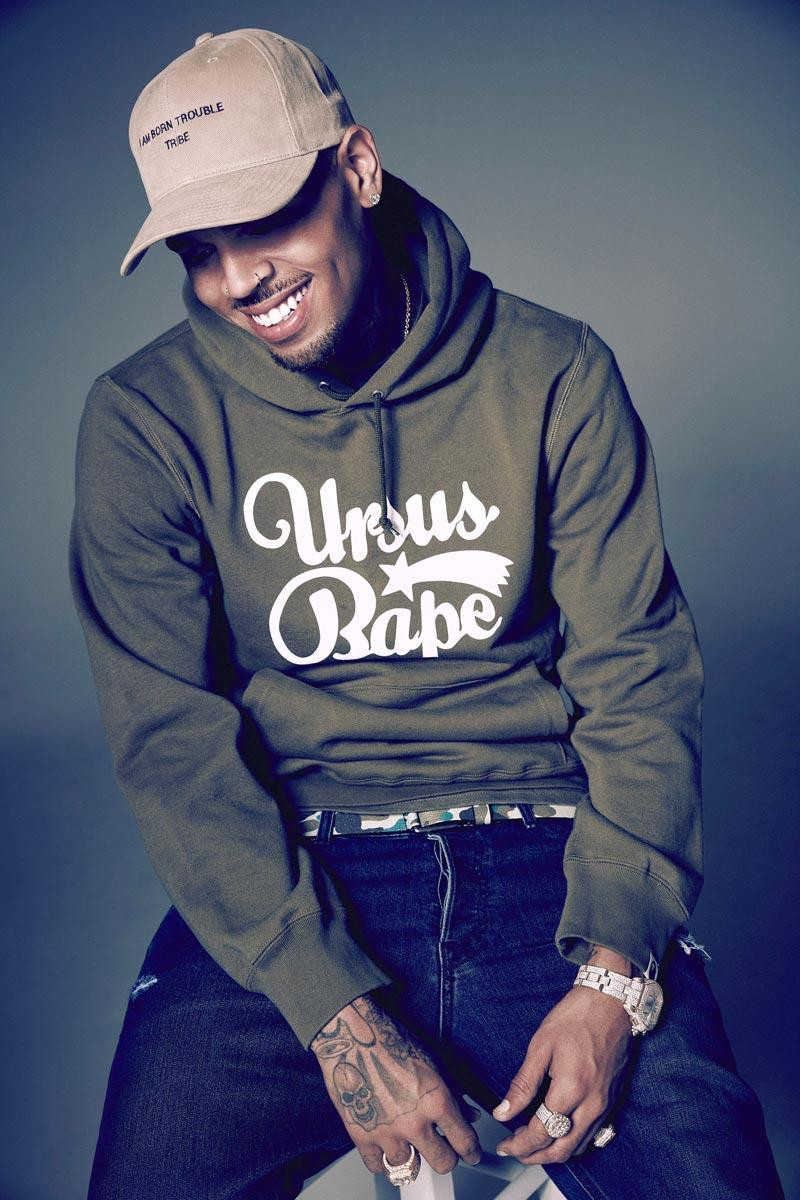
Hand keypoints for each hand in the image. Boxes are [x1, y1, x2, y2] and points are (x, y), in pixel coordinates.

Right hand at [311, 994, 481, 1176]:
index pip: (464, 1142)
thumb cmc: (392, 1041)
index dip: (472, 1152)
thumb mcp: (433, 1061)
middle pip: (442, 1163)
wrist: (353, 1035)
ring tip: (411, 1144)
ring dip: (412, 1158)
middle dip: (447, 1157)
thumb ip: (454, 1092)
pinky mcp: (361, 1135)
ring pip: (409, 1168)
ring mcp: (386, 1132)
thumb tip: (469, 1114)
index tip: (471, 1154)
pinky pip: (376, 1165)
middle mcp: (413, 1122)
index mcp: (435, 1101)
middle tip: (444, 1151)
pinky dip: (382, 1160)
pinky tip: (387, 1148)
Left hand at [493, 949, 635, 1164]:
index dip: (518, 1144)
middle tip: (514, 1150)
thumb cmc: (577, 1016)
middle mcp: (591, 1105)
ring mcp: (605, 1105)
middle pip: (561, 1150)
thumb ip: (523, 1084)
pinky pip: (591, 1135)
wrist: (612, 1001)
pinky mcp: (611, 1100)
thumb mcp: (541, 1045)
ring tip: (531, 1143)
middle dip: (534, 1156)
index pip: (540, 1133)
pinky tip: (558, 1132)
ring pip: (578, 1147)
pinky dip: (572, 1142)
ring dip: (553, 1152)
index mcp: (570, 1090)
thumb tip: (503, 1110)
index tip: (504, 1144)